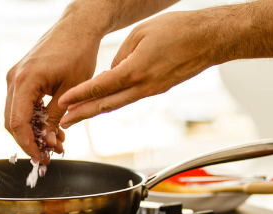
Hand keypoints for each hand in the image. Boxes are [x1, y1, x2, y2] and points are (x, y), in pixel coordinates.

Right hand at [5, 20, 100, 163]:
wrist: (77, 28)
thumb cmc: (78, 52)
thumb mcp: (71, 90)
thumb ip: (56, 117)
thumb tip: (49, 142)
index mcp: (25, 80)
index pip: (17, 123)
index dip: (28, 145)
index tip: (42, 158)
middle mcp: (14, 78)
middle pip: (12, 122)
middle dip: (29, 142)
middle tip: (49, 155)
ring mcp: (15, 77)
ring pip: (16, 114)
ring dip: (33, 132)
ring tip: (56, 143)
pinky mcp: (21, 77)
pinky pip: (22, 104)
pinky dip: (34, 119)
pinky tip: (51, 128)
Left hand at [58, 9, 233, 127]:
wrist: (209, 39)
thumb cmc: (179, 30)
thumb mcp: (141, 33)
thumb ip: (121, 54)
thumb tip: (111, 71)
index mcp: (136, 70)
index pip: (101, 86)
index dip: (80, 95)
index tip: (63, 102)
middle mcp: (144, 86)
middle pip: (106, 104)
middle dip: (83, 114)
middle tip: (64, 122)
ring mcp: (152, 90)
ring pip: (119, 104)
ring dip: (97, 111)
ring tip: (78, 116)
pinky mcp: (159, 89)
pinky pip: (131, 98)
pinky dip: (114, 101)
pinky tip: (104, 102)